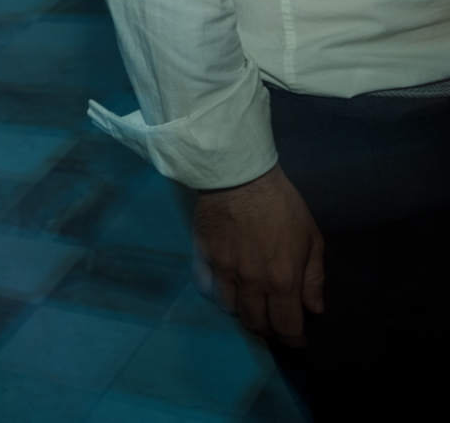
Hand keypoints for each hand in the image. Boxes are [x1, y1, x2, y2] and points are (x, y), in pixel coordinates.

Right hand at [191, 164, 324, 345]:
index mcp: (282, 280)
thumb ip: (313, 278)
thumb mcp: (311, 239)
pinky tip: (224, 286)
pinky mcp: (202, 256)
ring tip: (249, 302)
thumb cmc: (282, 205)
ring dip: (242, 310)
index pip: (286, 326)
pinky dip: (216, 292)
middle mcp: (251, 282)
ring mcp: (223, 270)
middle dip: (267, 328)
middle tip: (273, 321)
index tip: (297, 340)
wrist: (240, 175)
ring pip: (229, 308)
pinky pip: (205, 287)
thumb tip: (313, 309)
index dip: (293, 340)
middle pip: (254, 322)